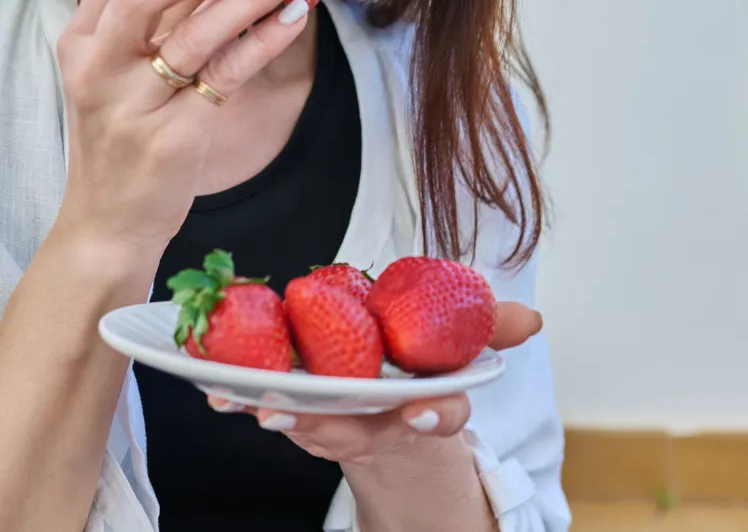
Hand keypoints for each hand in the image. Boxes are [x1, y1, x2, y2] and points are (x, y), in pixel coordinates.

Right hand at [54, 0, 310, 254]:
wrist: (109, 220)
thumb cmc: (120, 134)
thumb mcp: (115, 71)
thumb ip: (151, 19)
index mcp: (78, 40)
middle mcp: (95, 69)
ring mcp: (129, 106)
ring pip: (193, 35)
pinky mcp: (171, 138)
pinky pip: (226, 76)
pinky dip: (263, 41)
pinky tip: (290, 20)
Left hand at [206, 301, 542, 462]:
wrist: (391, 417)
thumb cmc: (421, 373)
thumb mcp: (458, 350)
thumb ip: (490, 330)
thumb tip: (533, 318)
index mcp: (423, 407)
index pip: (439, 416)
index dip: (432, 414)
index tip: (420, 412)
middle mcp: (379, 423)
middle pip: (355, 429)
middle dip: (320, 422)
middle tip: (284, 408)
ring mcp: (336, 422)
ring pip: (306, 423)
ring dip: (273, 411)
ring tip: (244, 399)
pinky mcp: (300, 412)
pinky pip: (270, 406)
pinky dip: (242, 398)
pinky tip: (213, 388)